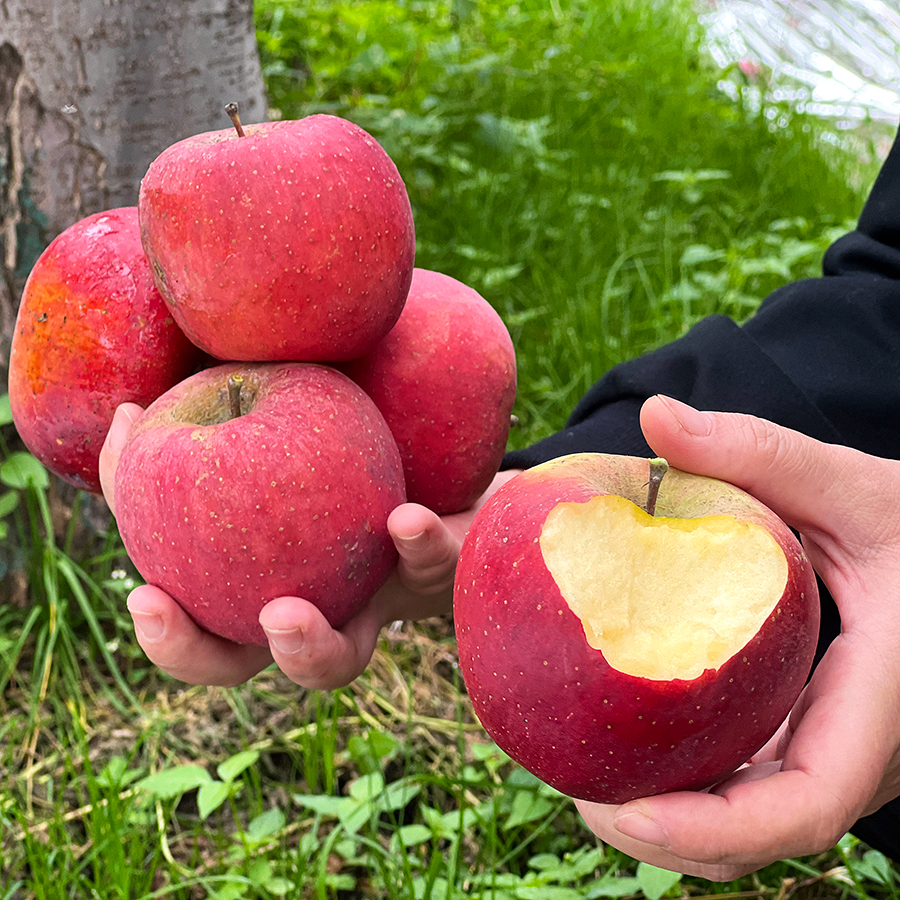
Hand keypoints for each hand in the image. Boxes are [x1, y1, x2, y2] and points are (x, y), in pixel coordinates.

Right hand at [99, 403, 518, 688]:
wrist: (444, 449)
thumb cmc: (336, 441)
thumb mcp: (268, 421)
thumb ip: (203, 422)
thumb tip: (126, 411)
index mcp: (260, 582)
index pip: (200, 626)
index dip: (166, 633)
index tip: (143, 598)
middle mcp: (315, 606)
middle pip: (248, 664)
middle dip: (206, 658)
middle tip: (178, 618)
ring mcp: (377, 598)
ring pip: (343, 657)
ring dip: (309, 649)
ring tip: (283, 614)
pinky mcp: (445, 568)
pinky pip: (432, 566)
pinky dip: (420, 548)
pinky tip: (406, 519)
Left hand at [575, 395, 899, 878]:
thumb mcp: (858, 486)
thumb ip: (762, 451)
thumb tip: (656, 414)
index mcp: (881, 703)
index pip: (804, 807)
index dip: (710, 829)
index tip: (621, 815)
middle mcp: (858, 750)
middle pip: (756, 832)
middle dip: (661, 832)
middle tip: (568, 784)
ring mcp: (833, 750)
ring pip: (748, 816)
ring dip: (665, 812)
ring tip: (580, 768)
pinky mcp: (812, 736)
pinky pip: (749, 779)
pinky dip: (687, 776)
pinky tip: (626, 732)